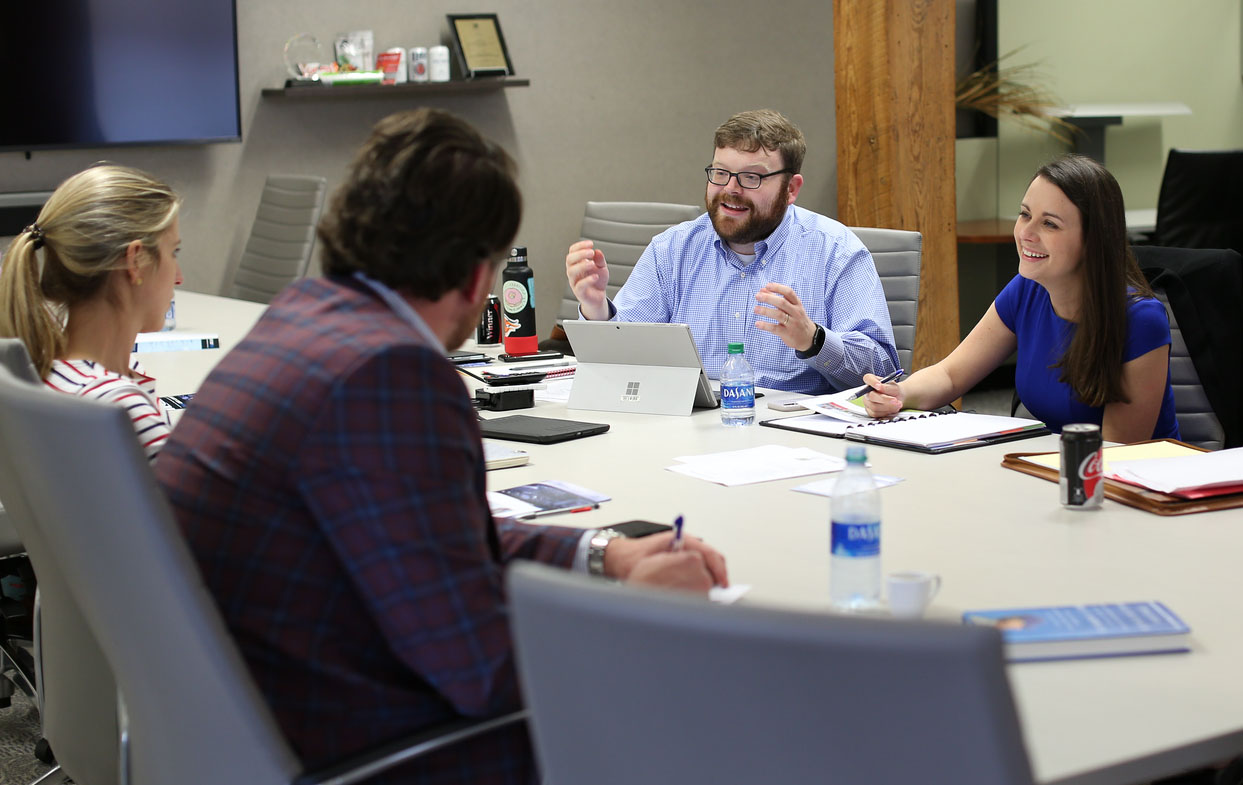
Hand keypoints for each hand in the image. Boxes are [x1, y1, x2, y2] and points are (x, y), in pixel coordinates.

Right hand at [565, 240, 609, 320]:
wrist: (598, 297)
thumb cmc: (597, 280)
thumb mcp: (601, 267)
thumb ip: (600, 260)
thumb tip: (597, 251)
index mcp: (577, 263)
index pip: (572, 251)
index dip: (580, 246)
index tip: (591, 244)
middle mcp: (573, 271)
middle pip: (569, 259)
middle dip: (580, 254)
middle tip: (591, 252)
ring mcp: (574, 281)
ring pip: (571, 271)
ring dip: (582, 265)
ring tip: (592, 264)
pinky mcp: (579, 292)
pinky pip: (579, 285)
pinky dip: (587, 280)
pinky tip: (595, 277)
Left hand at [603, 530, 728, 587]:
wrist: (621, 557)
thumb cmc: (633, 559)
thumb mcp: (652, 567)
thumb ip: (673, 572)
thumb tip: (693, 581)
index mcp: (679, 540)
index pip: (708, 552)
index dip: (718, 570)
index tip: (721, 584)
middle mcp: (684, 543)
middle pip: (711, 557)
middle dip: (719, 574)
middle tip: (721, 591)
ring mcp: (683, 549)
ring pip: (707, 561)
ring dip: (712, 576)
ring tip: (713, 593)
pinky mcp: (681, 557)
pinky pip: (699, 565)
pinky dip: (704, 576)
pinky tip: (702, 590)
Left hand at [753, 283, 815, 351]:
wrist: (808, 337)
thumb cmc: (797, 319)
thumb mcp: (791, 308)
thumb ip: (777, 298)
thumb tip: (762, 290)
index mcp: (797, 304)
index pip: (789, 293)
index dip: (778, 288)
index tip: (767, 286)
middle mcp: (796, 312)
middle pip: (782, 303)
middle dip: (769, 298)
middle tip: (757, 296)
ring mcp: (792, 323)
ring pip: (779, 315)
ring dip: (766, 311)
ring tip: (756, 309)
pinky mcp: (787, 333)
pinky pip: (775, 328)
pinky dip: (765, 326)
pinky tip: (757, 323)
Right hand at [861, 372, 903, 416]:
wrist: (897, 399)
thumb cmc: (893, 391)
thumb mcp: (894, 386)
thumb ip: (887, 387)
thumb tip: (881, 387)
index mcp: (872, 381)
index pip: (867, 378)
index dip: (872, 382)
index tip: (879, 386)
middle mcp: (867, 391)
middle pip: (871, 396)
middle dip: (884, 399)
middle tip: (895, 400)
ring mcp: (867, 402)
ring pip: (874, 406)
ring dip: (888, 407)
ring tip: (897, 404)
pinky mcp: (870, 411)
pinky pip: (876, 413)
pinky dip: (886, 412)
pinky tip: (892, 409)